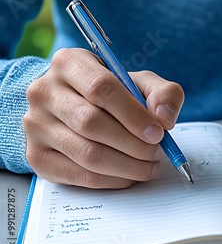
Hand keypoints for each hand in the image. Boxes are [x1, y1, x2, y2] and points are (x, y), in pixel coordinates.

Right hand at [24, 48, 183, 187]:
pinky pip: (80, 175)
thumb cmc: (112, 94)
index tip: (158, 132)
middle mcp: (44, 91)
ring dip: (127, 166)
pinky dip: (113, 180)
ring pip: (87, 154)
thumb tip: (164, 118)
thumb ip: (163, 92)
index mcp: (69, 63)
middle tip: (158, 152)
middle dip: (134, 144)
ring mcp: (36, 125)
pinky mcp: (37, 157)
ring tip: (150, 166)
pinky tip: (130, 175)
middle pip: (92, 123)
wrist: (74, 107)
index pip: (101, 88)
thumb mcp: (140, 83)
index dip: (134, 114)